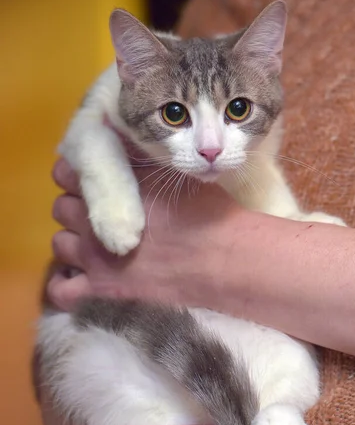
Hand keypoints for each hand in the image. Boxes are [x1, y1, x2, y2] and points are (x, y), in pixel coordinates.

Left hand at [49, 156, 245, 310]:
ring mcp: (94, 257)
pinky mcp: (101, 290)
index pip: (67, 173)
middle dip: (76, 208)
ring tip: (95, 246)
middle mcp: (95, 219)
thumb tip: (122, 133)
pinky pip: (61, 290)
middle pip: (62, 208)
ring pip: (60, 243)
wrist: (223, 259)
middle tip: (98, 215)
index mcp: (112, 188)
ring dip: (73, 241)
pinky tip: (79, 278)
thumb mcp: (176, 173)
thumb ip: (143, 158)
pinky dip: (63, 284)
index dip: (75, 175)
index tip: (90, 181)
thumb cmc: (208, 214)